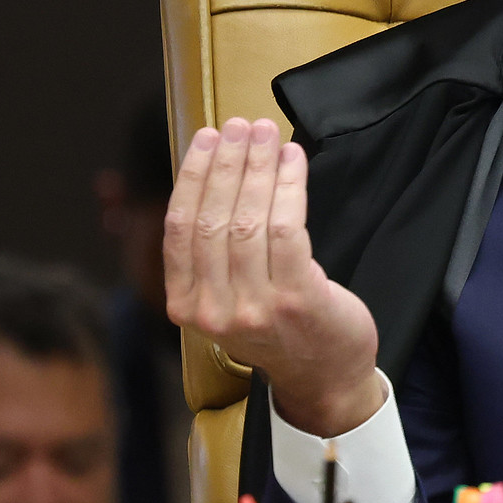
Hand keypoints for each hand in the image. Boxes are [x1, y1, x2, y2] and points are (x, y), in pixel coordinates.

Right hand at [163, 118, 383, 436]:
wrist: (324, 376)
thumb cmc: (280, 327)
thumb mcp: (228, 297)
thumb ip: (212, 252)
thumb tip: (212, 174)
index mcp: (186, 306)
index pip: (178, 228)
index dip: (192, 176)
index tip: (206, 138)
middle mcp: (212, 311)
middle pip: (211, 218)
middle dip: (226, 162)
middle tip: (240, 126)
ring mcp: (253, 308)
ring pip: (247, 220)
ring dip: (258, 168)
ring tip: (266, 135)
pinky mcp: (295, 300)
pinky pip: (287, 229)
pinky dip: (289, 186)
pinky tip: (293, 160)